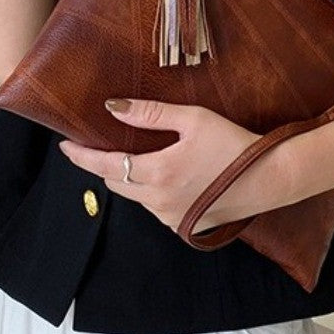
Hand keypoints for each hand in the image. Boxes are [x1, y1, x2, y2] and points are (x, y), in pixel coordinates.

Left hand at [57, 98, 283, 234]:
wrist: (268, 179)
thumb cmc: (233, 145)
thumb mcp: (193, 120)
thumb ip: (151, 114)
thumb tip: (113, 107)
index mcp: (158, 173)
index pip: (105, 166)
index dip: (82, 157)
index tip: (66, 146)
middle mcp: (158, 201)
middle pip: (115, 184)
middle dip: (102, 166)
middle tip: (95, 147)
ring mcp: (170, 217)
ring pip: (135, 196)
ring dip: (127, 178)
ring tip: (131, 156)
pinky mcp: (184, 225)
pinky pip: (154, 207)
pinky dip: (149, 190)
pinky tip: (162, 174)